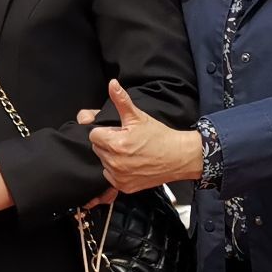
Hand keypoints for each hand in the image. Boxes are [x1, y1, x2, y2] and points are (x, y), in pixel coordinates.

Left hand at [88, 79, 199, 194]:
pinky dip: (116, 171)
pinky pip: (110, 177)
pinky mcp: (125, 186)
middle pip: (97, 148)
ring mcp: (120, 176)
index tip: (117, 131)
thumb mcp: (138, 116)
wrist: (178, 156)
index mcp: (116, 143)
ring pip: (103, 162)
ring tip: (129, 152)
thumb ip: (121, 100)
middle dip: (108, 143)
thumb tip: (112, 84)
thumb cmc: (160, 136)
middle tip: (125, 140)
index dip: (104, 131)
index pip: (93, 135)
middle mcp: (115, 162)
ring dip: (111, 157)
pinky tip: (130, 164)